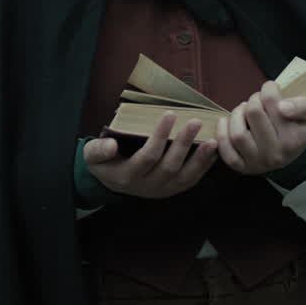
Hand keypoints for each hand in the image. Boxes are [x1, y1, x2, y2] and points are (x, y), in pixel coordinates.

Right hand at [83, 112, 217, 198]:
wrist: (111, 182)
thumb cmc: (104, 162)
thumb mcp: (92, 155)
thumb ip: (98, 150)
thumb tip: (110, 144)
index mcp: (128, 176)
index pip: (147, 156)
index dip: (159, 137)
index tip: (169, 114)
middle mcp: (147, 186)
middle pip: (169, 166)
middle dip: (184, 143)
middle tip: (196, 122)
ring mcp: (162, 190)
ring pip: (184, 177)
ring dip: (200, 159)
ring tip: (212, 141)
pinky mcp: (173, 190)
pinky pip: (191, 181)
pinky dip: (204, 167)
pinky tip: (213, 152)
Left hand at [216, 80, 305, 174]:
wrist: (292, 153)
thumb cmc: (299, 129)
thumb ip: (303, 106)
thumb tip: (282, 106)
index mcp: (292, 140)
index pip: (273, 102)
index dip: (269, 88)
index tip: (271, 90)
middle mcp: (274, 154)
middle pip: (253, 113)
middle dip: (253, 100)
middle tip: (257, 101)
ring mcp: (257, 162)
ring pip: (237, 133)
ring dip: (237, 114)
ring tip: (244, 111)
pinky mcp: (242, 166)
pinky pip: (226, 151)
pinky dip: (222, 133)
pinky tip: (227, 122)